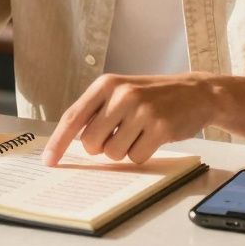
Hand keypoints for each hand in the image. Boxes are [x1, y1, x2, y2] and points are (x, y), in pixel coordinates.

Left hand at [42, 73, 216, 165]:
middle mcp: (122, 95)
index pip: (73, 117)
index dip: (58, 142)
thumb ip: (96, 111)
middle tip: (117, 135)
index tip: (49, 161)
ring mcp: (142, 111)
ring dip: (123, 150)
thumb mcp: (120, 92)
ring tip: (138, 132)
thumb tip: (68, 142)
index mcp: (106, 84)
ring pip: (113, 153)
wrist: (195, 92)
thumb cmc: (152, 96)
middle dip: (100, 147)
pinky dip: (142, 153)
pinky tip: (152, 136)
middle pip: (91, 142)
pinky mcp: (160, 127)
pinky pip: (136, 157)